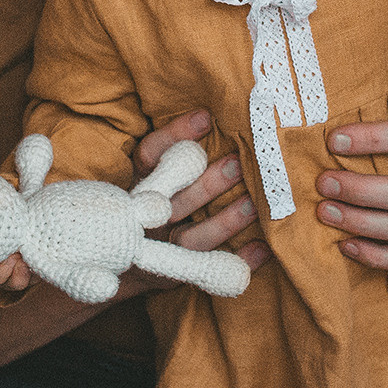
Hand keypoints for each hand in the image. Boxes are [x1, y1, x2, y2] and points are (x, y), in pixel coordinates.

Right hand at [127, 111, 268, 293]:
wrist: (123, 264)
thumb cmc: (147, 204)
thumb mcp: (146, 175)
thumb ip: (170, 152)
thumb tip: (211, 113)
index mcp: (136, 185)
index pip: (149, 156)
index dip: (175, 136)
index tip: (206, 117)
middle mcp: (145, 217)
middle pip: (175, 200)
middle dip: (208, 184)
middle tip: (240, 163)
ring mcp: (160, 250)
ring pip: (192, 238)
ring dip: (225, 221)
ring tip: (254, 204)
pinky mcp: (177, 275)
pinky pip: (211, 270)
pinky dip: (239, 260)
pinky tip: (264, 247)